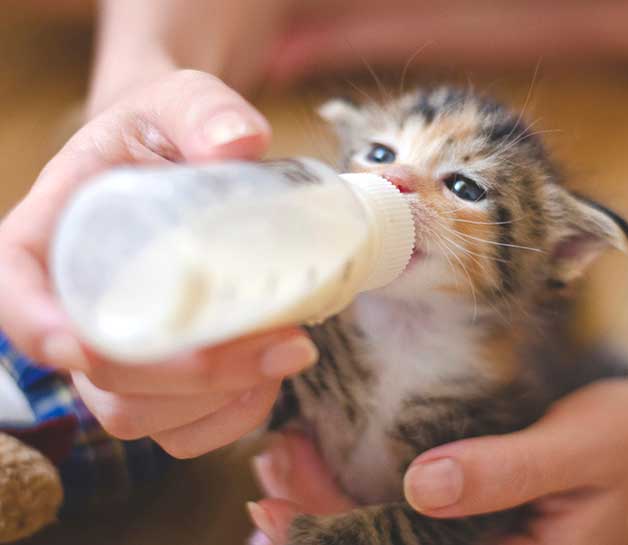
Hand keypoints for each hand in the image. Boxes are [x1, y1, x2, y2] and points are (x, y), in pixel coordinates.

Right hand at [0, 69, 317, 457]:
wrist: (183, 165)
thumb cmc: (165, 134)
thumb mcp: (178, 101)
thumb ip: (203, 109)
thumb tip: (241, 142)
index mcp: (48, 238)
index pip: (16, 295)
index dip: (39, 329)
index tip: (82, 346)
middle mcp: (71, 308)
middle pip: (101, 376)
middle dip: (190, 375)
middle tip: (282, 341)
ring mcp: (115, 355)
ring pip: (140, 415)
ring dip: (219, 399)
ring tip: (290, 349)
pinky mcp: (158, 382)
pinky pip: (180, 432)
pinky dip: (230, 418)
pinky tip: (271, 376)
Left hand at [247, 380, 627, 544]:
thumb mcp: (576, 450)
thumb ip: (503, 472)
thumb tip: (421, 488)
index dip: (338, 543)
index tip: (277, 515)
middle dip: (322, 520)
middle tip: (268, 475)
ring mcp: (489, 537)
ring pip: (397, 531)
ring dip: (337, 504)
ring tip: (282, 467)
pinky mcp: (487, 509)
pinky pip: (419, 509)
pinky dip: (371, 488)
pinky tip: (332, 465)